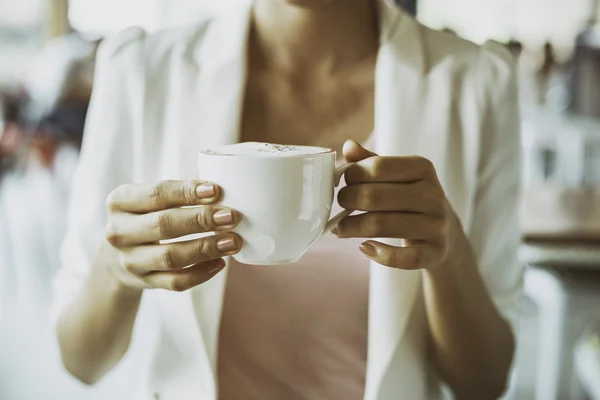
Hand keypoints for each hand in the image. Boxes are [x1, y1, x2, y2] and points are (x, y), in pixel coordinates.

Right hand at [104, 180, 241, 290]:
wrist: (117, 259)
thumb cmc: (145, 218)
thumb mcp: (149, 200)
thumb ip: (179, 194)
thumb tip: (222, 192)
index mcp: (120, 202)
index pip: (156, 194)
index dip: (187, 192)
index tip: (215, 190)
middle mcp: (119, 232)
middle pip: (163, 225)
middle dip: (200, 220)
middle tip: (230, 217)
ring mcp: (129, 261)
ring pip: (170, 257)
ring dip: (205, 249)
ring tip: (232, 242)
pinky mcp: (144, 282)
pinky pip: (175, 282)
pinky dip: (200, 274)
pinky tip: (220, 263)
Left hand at [336, 141, 463, 269]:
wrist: (443, 232)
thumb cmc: (409, 198)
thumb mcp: (396, 176)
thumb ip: (372, 161)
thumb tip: (348, 146)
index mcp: (422, 168)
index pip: (377, 166)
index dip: (352, 175)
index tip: (343, 183)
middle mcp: (433, 194)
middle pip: (373, 196)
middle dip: (347, 201)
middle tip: (340, 206)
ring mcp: (436, 225)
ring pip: (380, 225)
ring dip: (351, 227)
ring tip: (340, 228)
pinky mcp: (435, 252)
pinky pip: (401, 257)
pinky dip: (377, 254)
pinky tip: (364, 248)